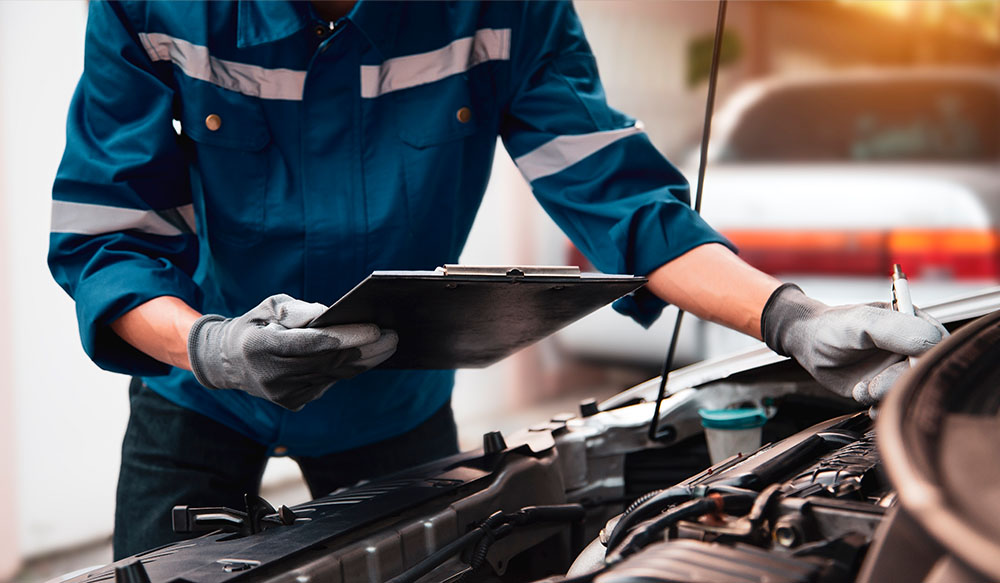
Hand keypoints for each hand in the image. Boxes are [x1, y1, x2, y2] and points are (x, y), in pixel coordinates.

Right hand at [187, 294, 396, 410]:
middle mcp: (271, 375)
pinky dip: (348, 370)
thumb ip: (299, 311)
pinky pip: (328, 384)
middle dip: (366, 349)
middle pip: (329, 362)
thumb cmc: (256, 325)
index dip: (346, 337)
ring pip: (333, 376)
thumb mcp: (270, 307)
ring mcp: (282, 393)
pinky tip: (367, 358)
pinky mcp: (292, 402)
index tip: (375, 328)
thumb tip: (331, 315)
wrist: (228, 362)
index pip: (312, 343)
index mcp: (261, 346)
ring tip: (389, 345)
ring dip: (365, 361)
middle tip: (393, 336)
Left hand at [761, 284, 945, 404]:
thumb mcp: (862, 322)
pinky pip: (894, 403)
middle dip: (899, 383)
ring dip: (886, 397)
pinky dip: (881, 408)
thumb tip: (932, 343)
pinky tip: (864, 400)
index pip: (939, 345)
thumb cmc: (832, 327)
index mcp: (914, 324)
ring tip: (862, 389)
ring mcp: (897, 369)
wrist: (808, 344)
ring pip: (909, 391)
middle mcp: (910, 348)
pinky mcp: (884, 387)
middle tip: (873, 386)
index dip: (926, 361)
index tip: (907, 369)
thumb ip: (896, 329)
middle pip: (924, 373)